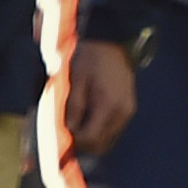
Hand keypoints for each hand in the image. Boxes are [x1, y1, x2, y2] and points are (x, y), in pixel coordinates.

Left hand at [65, 39, 136, 158]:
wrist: (112, 43)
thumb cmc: (90, 58)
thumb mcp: (76, 79)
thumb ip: (73, 107)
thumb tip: (68, 131)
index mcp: (108, 104)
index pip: (91, 138)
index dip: (73, 142)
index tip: (59, 139)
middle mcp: (122, 113)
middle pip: (100, 145)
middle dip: (81, 145)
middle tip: (65, 137)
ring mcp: (127, 113)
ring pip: (107, 141)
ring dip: (91, 141)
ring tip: (75, 129)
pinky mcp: (128, 110)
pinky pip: (113, 132)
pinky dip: (99, 133)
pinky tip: (88, 123)